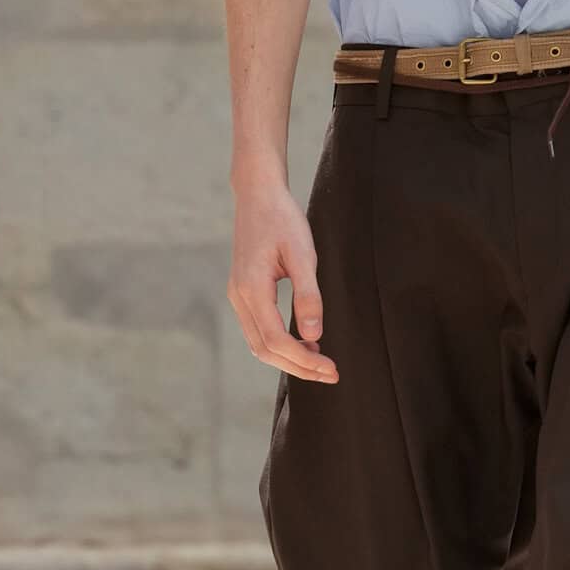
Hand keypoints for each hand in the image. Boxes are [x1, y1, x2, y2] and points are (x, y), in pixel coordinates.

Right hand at [228, 172, 339, 382]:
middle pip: (265, 350)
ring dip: (289, 359)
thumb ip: (308, 295)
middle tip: (331, 374)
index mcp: (251, 288)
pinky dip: (280, 345)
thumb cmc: (282, 219)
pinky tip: (305, 343)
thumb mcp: (302, 254)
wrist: (258, 194)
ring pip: (259, 344)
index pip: (276, 341)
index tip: (331, 368)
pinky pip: (258, 330)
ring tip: (320, 364)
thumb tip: (314, 335)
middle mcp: (239, 297)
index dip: (304, 360)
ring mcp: (238, 296)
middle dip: (298, 367)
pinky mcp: (243, 292)